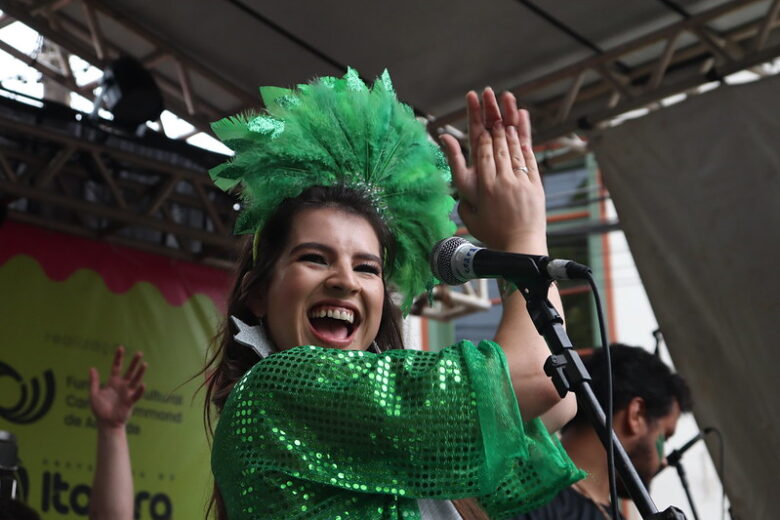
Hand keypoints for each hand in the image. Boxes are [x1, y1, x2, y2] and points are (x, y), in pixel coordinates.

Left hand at [89, 346, 146, 428]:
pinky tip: (143, 384)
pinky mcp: (131, 402)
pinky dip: (140, 390)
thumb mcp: (93, 395)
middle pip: (129, 371)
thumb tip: (92, 368)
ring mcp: (127, 393)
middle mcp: (122, 385)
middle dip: (134, 362)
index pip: (116, 367)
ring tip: (145, 364)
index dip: (118, 358)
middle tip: (139, 353)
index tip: (120, 348)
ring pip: (135, 380)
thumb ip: (94, 382)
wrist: (106, 423)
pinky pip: (136, 395)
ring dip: (140, 373)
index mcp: (112, 382)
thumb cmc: (100, 410)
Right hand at [440, 88, 546, 253]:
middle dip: (493, 117)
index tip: (475, 105)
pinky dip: (524, 139)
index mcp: (483, 185)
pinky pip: (528, 156)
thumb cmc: (490, 231)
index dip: (478, 124)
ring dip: (508, 124)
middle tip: (489, 96)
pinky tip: (520, 125)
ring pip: (513, 146)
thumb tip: (448, 147)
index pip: (480, 147)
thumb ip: (460, 175)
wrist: (519, 246)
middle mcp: (502, 178)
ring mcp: (520, 179)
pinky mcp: (534, 183)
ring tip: (504, 105)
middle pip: (496, 141)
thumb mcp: (467, 208)